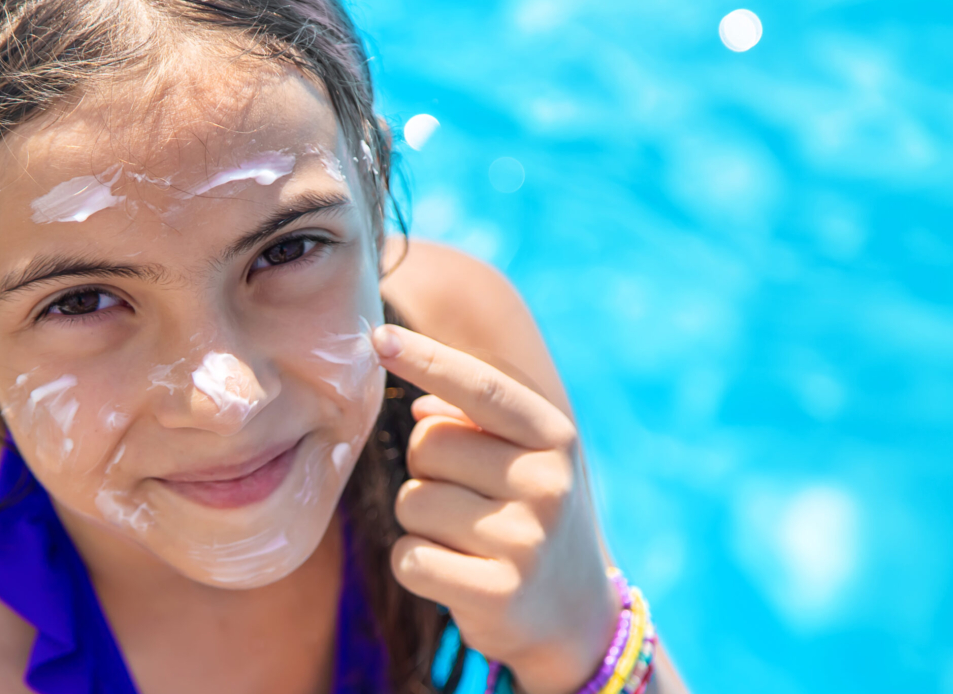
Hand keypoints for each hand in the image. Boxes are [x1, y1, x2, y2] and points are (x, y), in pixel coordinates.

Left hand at [372, 325, 619, 693]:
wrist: (574, 615)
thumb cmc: (529, 516)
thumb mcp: (522, 458)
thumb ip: (473, 420)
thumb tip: (421, 405)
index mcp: (552, 439)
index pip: (480, 388)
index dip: (426, 359)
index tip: (378, 337)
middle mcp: (546, 484)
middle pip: (427, 446)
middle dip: (425, 470)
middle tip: (465, 500)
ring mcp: (524, 540)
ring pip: (412, 502)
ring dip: (421, 522)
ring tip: (465, 540)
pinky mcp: (497, 593)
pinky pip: (409, 557)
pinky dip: (415, 563)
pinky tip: (454, 573)